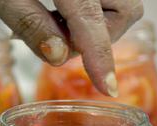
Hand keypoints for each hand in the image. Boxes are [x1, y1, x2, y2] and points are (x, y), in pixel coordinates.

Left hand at [0, 0, 142, 95]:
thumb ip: (30, 22)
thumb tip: (59, 57)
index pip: (92, 21)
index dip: (100, 57)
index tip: (108, 87)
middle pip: (126, 10)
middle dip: (100, 36)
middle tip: (60, 35)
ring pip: (122, 5)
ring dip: (96, 25)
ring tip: (57, 17)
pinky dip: (92, 11)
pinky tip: (62, 7)